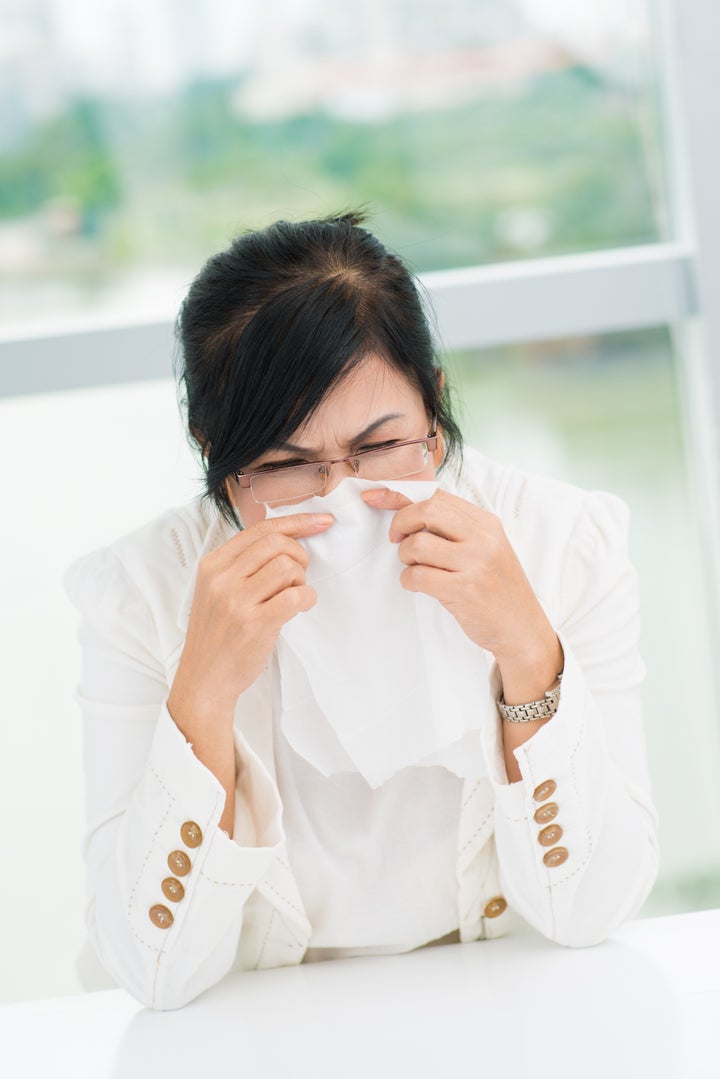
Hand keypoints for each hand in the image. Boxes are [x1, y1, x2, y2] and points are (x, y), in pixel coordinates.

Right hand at [168, 512, 333, 726]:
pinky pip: (296, 595)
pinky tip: (301, 607)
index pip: (260, 529)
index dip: (297, 522)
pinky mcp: (255, 623)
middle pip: (277, 543)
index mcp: (213, 565)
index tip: (322, 522)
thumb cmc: (217, 636)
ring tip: (294, 596)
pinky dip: (307, 598)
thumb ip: (243, 566)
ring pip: (288, 567)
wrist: (204, 680)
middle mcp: (222, 578)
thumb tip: (287, 540)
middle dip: (300, 556)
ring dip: (302, 580)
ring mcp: (237, 601)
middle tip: (298, 577)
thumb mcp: (217, 591)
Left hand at [361, 487, 561, 698]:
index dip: (399, 496)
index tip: (375, 498)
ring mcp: (476, 564)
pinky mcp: (465, 590)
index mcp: (486, 523)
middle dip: (400, 523)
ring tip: (414, 567)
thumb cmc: (497, 588)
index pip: (436, 496)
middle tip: (396, 540)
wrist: (522, 628)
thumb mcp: (486, 548)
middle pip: (426, 511)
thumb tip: (409, 510)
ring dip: (405, 557)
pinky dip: (408, 580)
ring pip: (418, 545)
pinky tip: (416, 585)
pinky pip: (418, 576)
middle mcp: (483, 538)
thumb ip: (455, 528)